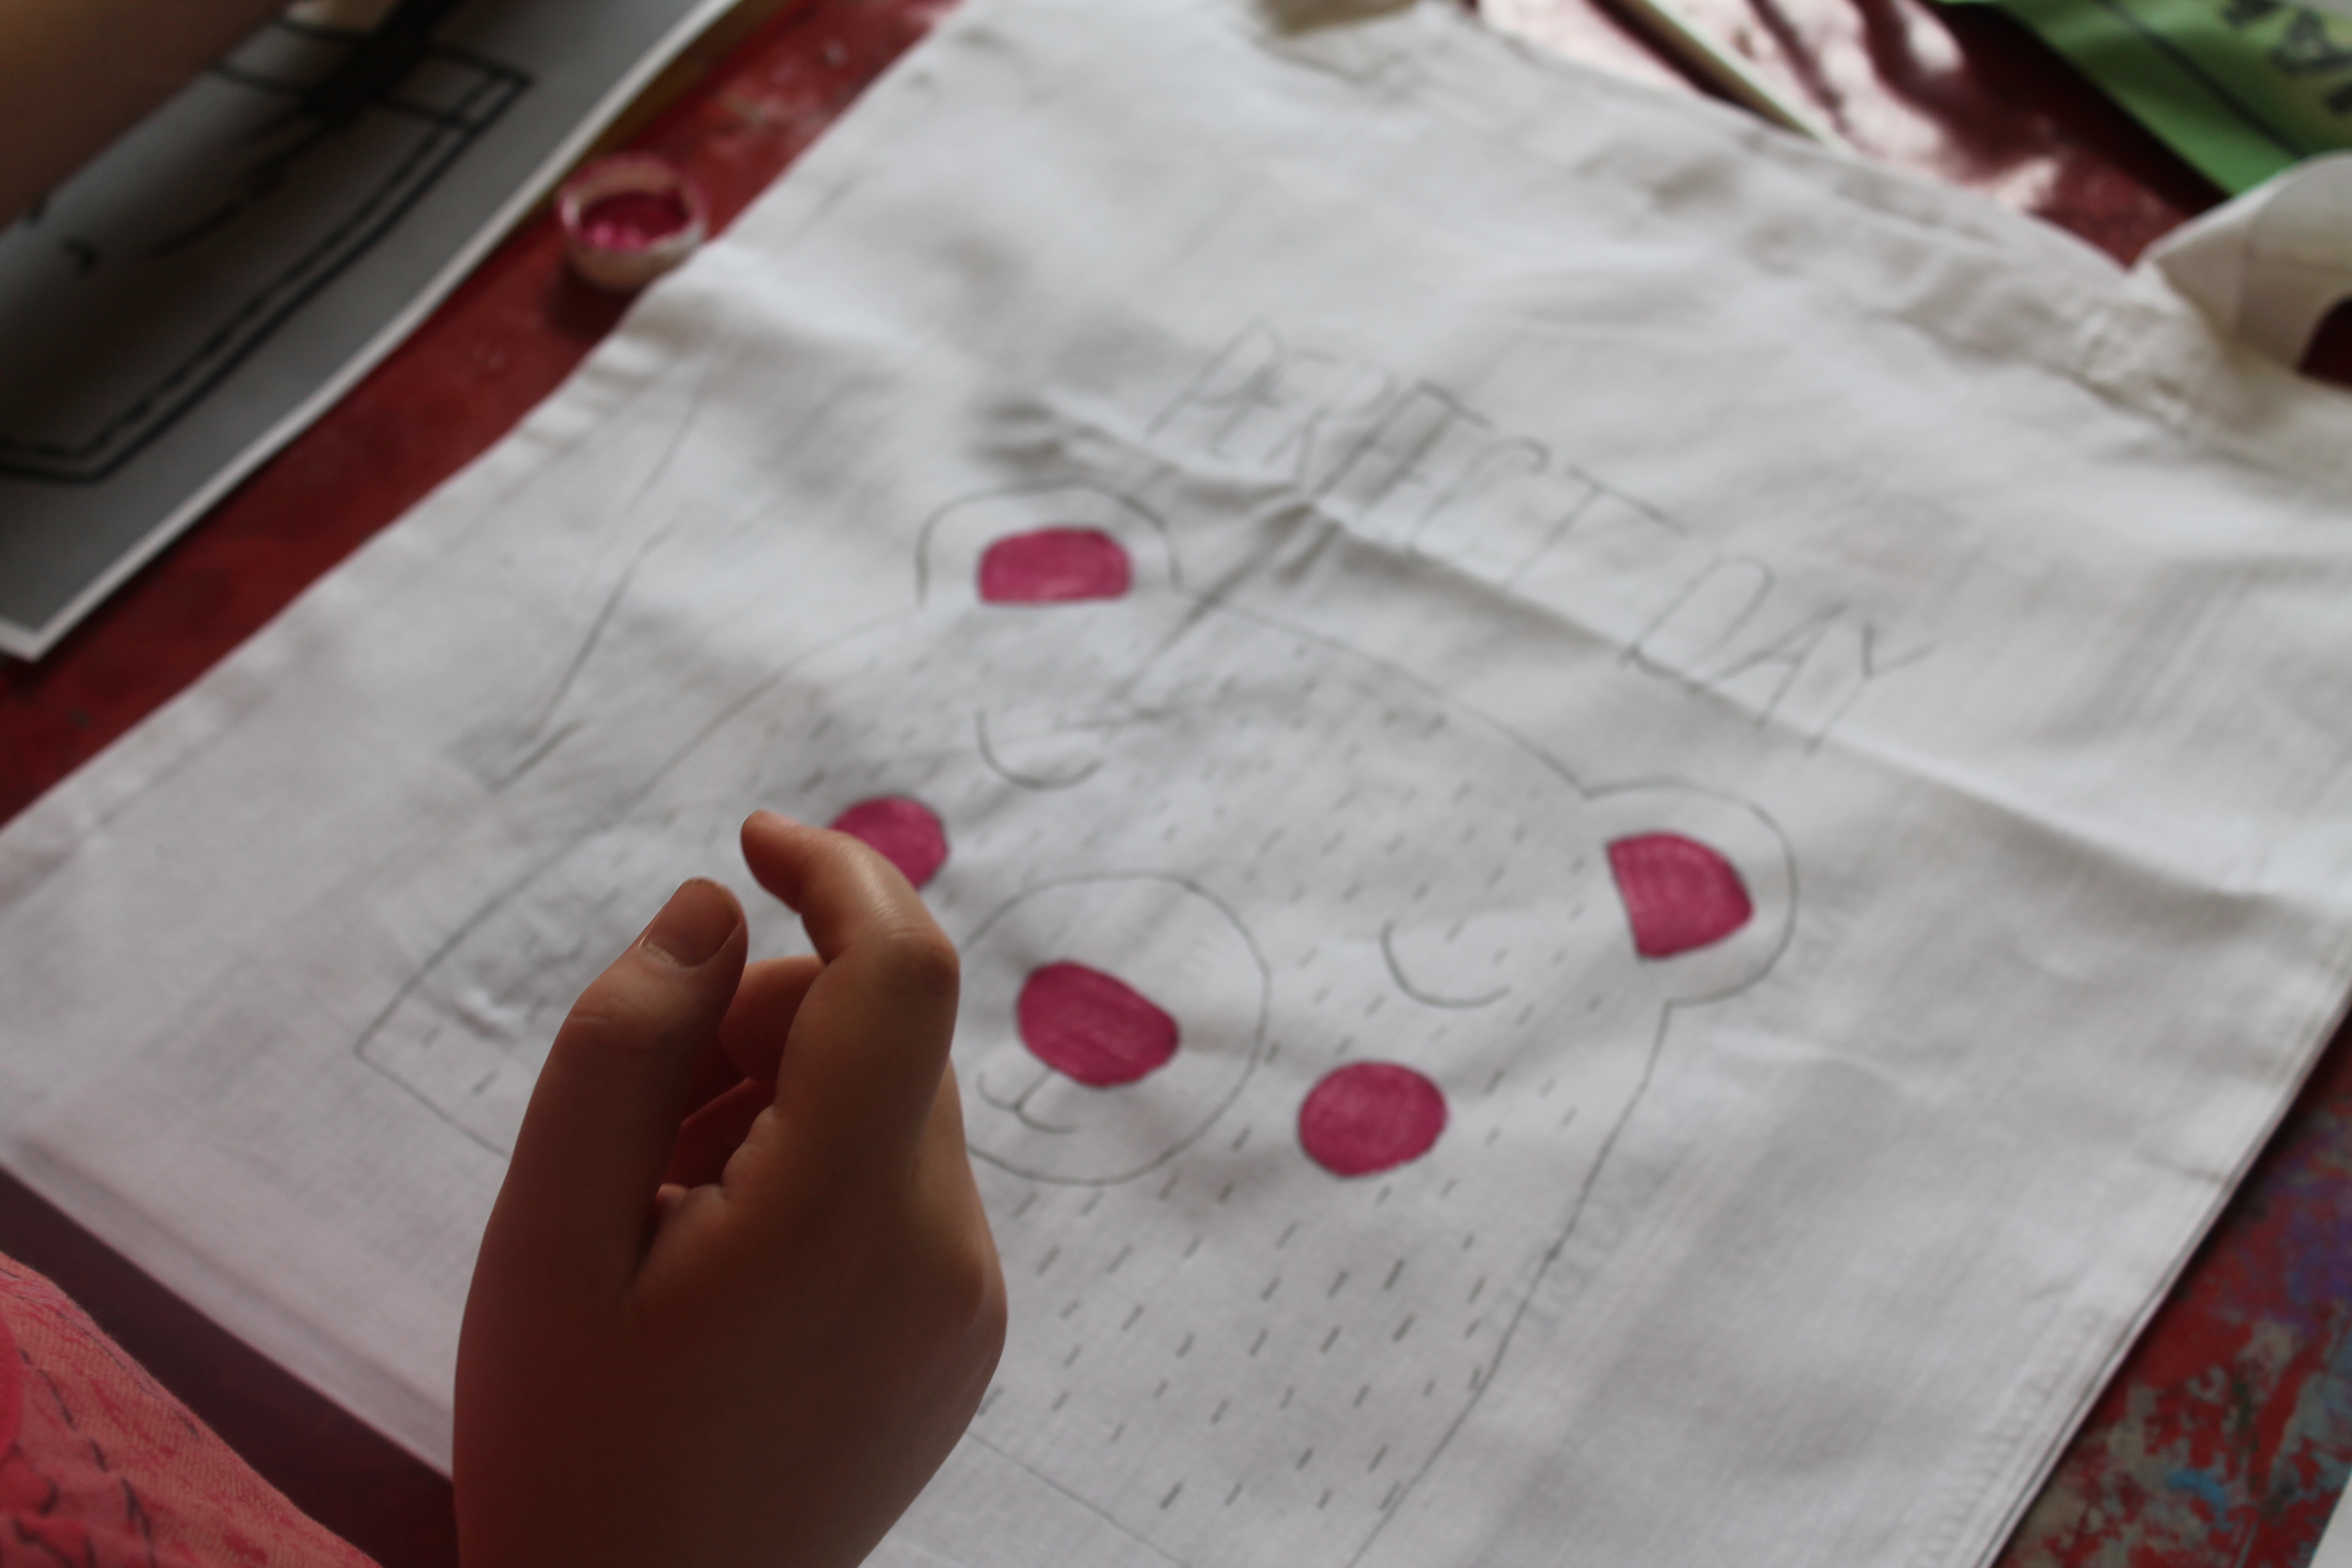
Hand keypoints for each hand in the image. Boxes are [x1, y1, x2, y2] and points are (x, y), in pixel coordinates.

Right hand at [454, 811, 1004, 1567]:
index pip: (902, 972)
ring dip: (782, 1102)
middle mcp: (947, 1251)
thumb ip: (625, 1043)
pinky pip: (905, 1185)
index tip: (752, 835)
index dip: (837, 871)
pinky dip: (820, 1172)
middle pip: (885, 1034)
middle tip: (643, 1125)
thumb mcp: (546, 1235)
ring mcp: (971, 1301)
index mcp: (849, 1217)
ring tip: (666, 1213)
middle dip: (763, 1025)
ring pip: (893, 1104)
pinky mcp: (966, 1335)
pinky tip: (721, 1263)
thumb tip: (714, 908)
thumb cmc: (569, 1445)